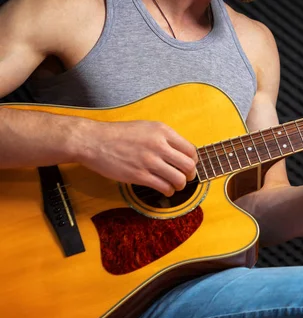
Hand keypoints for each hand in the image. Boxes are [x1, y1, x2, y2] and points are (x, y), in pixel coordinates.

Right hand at [76, 120, 197, 195]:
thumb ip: (163, 137)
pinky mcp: (139, 175)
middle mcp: (159, 145)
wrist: (94, 141)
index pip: (190, 149)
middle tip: (186, 177)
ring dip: (180, 185)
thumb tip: (179, 150)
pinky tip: (165, 190)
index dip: (193, 161)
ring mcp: (149, 161)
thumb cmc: (118, 134)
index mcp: (162, 131)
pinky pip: (163, 187)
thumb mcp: (145, 126)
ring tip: (175, 185)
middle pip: (188, 165)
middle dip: (190, 174)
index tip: (189, 165)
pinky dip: (168, 191)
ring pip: (179, 179)